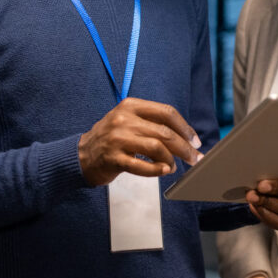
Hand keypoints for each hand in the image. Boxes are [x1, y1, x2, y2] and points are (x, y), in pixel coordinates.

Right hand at [78, 97, 202, 185]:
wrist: (82, 155)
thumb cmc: (112, 139)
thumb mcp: (128, 120)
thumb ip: (152, 123)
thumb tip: (185, 136)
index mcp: (131, 106)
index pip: (167, 113)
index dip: (185, 128)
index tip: (195, 141)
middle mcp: (124, 119)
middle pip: (165, 132)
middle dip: (184, 147)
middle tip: (194, 158)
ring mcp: (117, 139)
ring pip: (156, 148)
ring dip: (171, 159)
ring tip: (174, 166)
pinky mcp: (113, 159)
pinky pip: (142, 166)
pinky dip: (157, 170)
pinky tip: (164, 171)